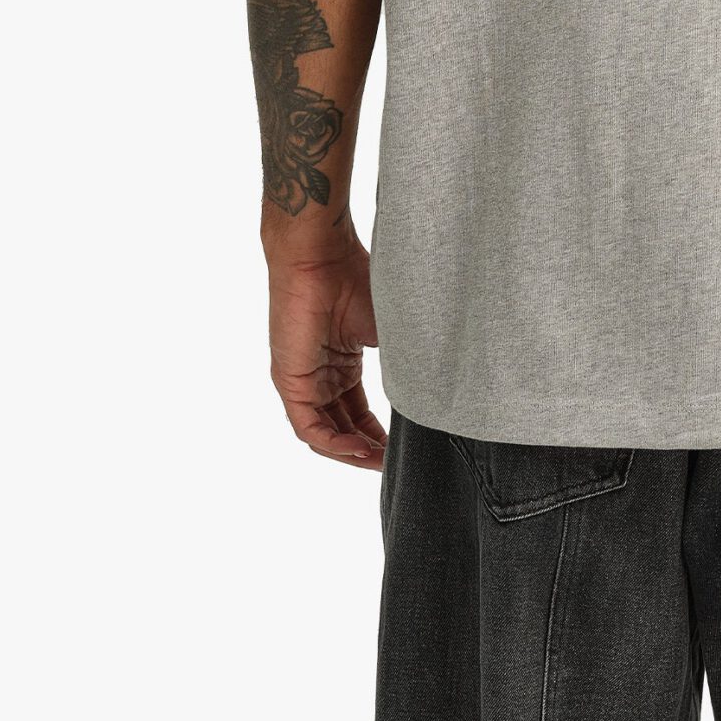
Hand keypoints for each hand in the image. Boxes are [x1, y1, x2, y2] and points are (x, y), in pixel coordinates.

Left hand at [266, 230, 387, 469]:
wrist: (322, 256)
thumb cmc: (356, 280)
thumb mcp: (386, 332)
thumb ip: (402, 365)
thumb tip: (431, 394)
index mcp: (341, 364)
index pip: (357, 413)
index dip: (378, 435)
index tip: (403, 448)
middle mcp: (320, 377)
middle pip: (342, 429)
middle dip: (367, 451)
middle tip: (393, 464)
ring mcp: (303, 381)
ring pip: (324, 434)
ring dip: (351, 453)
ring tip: (379, 462)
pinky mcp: (289, 382)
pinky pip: (309, 427)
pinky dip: (333, 443)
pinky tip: (359, 449)